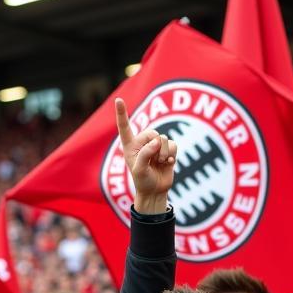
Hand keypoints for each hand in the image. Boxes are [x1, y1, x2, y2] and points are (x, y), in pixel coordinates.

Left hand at [115, 98, 177, 213]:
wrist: (155, 192)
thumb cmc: (143, 182)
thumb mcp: (139, 170)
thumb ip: (145, 154)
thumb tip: (157, 141)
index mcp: (130, 146)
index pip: (125, 127)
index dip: (122, 113)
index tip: (118, 100)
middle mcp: (142, 143)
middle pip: (153, 133)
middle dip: (157, 147)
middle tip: (155, 161)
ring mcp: (156, 145)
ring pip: (165, 138)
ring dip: (164, 153)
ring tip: (160, 163)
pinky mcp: (167, 150)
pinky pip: (174, 144)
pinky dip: (172, 154)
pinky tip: (168, 163)